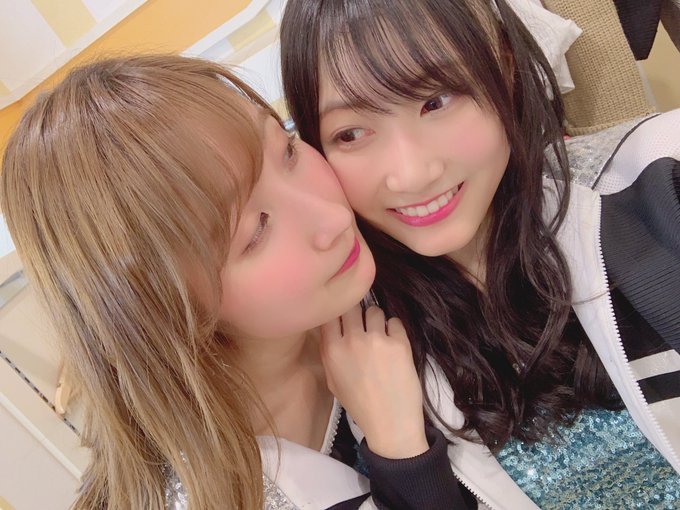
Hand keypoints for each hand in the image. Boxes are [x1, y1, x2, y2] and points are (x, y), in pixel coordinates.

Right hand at [320, 305, 427, 458]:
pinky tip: (394, 345)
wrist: (390, 423)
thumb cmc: (360, 405)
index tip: (344, 317)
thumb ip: (329, 353)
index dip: (337, 312)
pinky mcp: (399, 343)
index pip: (330, 313)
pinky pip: (395, 321)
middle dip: (357, 312)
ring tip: (380, 337)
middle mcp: (352, 340)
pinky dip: (394, 330)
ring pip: (375, 310)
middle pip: (351, 305)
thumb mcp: (333, 382)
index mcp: (332, 350)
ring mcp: (377, 340)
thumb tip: (332, 329)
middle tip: (363, 324)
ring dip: (377, 320)